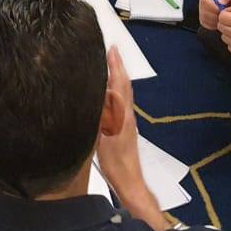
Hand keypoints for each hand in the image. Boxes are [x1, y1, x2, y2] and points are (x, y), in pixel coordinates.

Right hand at [96, 47, 147, 197]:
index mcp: (122, 114)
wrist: (129, 182)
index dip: (116, 66)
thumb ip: (104, 115)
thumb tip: (101, 92)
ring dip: (117, 77)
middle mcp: (127, 115)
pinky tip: (109, 92)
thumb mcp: (104, 138)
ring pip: (123, 93)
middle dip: (118, 66)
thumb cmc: (116, 163)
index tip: (111, 49)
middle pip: (124, 85)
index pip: (120, 84)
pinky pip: (121, 102)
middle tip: (111, 50)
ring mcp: (127, 122)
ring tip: (110, 65)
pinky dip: (115, 90)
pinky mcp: (124, 129)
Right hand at [198, 0, 230, 30]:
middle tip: (224, 17)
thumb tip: (220, 2)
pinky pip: (205, 23)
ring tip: (223, 20)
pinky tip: (220, 23)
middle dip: (214, 16)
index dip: (212, 8)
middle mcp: (203, 0)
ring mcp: (203, 8)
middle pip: (203, 11)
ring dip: (213, 22)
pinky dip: (212, 25)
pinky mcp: (206, 15)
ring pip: (203, 18)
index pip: (204, 1)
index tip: (222, 11)